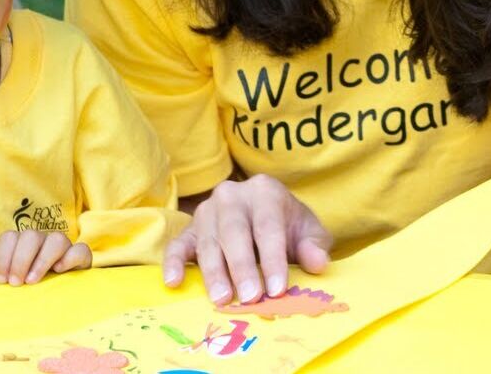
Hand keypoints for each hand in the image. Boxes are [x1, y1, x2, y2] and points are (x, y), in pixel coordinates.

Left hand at [0, 230, 91, 285]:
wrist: (56, 297)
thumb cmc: (26, 285)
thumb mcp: (8, 279)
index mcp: (21, 243)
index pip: (9, 237)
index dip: (3, 257)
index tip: (1, 280)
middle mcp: (42, 241)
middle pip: (30, 236)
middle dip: (20, 260)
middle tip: (16, 283)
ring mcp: (63, 247)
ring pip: (56, 239)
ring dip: (42, 260)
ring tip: (33, 281)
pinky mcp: (81, 257)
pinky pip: (79, 249)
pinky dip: (69, 258)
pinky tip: (59, 271)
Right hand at [162, 174, 331, 304]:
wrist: (267, 214)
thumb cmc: (288, 226)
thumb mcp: (309, 231)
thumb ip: (315, 245)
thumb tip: (317, 263)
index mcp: (265, 191)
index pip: (268, 227)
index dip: (273, 259)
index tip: (277, 289)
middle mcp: (232, 195)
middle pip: (235, 232)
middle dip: (242, 267)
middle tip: (251, 297)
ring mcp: (207, 210)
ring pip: (208, 241)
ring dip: (214, 272)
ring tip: (223, 299)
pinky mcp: (189, 227)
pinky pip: (178, 244)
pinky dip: (173, 262)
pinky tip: (174, 282)